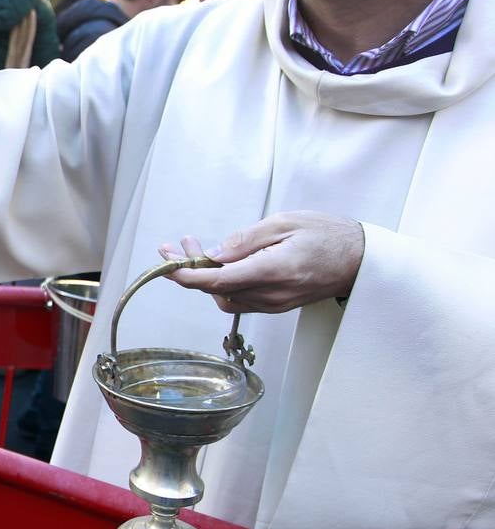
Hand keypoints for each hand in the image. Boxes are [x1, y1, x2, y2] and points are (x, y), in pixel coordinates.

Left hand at [159, 211, 363, 313]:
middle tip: (177, 245)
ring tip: (194, 247)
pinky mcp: (276, 305)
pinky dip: (221, 282)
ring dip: (204, 275)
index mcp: (272, 271)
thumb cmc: (328, 235)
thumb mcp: (284, 223)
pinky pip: (239, 298)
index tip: (167, 264)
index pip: (217, 280)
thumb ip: (245, 240)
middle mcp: (271, 294)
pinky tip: (218, 261)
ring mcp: (274, 303)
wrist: (361, 259)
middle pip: (215, 289)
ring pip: (224, 296)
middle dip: (190, 269)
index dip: (187, 274)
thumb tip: (214, 254)